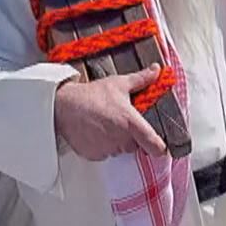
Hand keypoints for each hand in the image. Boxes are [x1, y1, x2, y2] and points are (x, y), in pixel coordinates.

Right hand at [53, 67, 168, 160]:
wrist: (64, 105)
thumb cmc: (92, 94)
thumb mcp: (119, 83)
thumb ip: (142, 79)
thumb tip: (157, 70)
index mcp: (131, 123)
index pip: (154, 145)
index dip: (160, 147)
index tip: (161, 145)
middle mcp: (121, 138)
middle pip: (135, 146)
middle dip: (132, 137)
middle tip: (120, 122)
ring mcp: (106, 148)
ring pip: (120, 150)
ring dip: (117, 141)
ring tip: (106, 124)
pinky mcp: (94, 155)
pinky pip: (105, 154)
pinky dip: (102, 146)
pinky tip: (96, 132)